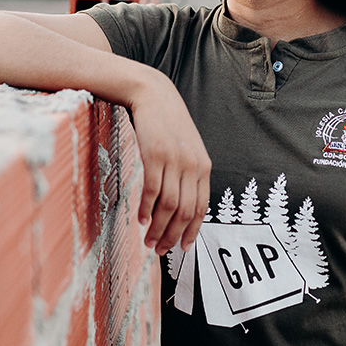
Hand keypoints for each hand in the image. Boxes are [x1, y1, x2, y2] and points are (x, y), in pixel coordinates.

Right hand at [128, 72, 210, 254]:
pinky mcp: (155, 155)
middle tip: (160, 250)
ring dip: (158, 228)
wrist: (154, 95)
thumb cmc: (168, 125)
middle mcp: (193, 165)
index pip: (201, 207)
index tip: (183, 248)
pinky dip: (146, 209)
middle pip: (185, 211)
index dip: (192, 231)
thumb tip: (181, 205)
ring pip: (168, 205)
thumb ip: (188, 173)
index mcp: (204, 167)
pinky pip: (152, 190)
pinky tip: (141, 220)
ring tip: (148, 240)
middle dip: (173, 235)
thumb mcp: (187, 149)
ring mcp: (175, 160)